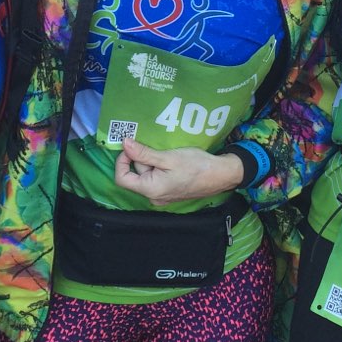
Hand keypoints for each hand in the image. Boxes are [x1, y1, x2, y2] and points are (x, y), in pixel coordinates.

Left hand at [113, 138, 243, 206]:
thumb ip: (144, 153)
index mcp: (151, 190)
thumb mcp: (168, 156)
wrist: (220, 175)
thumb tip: (124, 144)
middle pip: (136, 175)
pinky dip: (159, 168)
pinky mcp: (169, 193)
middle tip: (159, 150)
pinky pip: (156, 179)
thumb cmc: (195, 165)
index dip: (122, 161)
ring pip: (147, 176)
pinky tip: (172, 161)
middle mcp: (153, 197)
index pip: (122, 178)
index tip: (131, 147)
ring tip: (168, 155)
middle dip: (143, 159)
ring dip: (152, 163)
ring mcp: (161, 197)